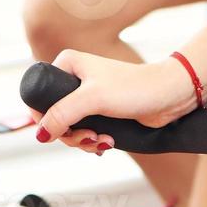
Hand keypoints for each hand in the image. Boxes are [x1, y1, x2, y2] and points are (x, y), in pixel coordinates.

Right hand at [31, 50, 199, 155]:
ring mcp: (87, 95)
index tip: (60, 133)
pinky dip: (93, 141)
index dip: (46, 120)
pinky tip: (106, 142)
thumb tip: (41, 134)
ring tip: (102, 141)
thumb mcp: (93, 98)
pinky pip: (85, 131)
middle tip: (89, 138)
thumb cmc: (135, 87)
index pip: (39, 97)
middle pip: (54, 117)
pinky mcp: (100, 110)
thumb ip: (62, 114)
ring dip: (84, 141)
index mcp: (67, 64)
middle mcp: (75, 78)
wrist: (167, 95)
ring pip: (69, 127)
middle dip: (70, 135)